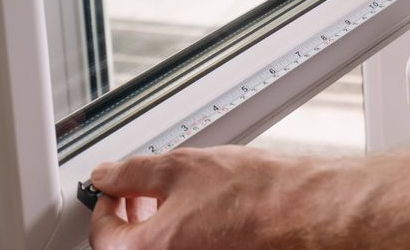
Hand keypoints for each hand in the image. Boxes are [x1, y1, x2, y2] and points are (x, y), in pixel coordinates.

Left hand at [88, 146, 352, 249]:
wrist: (306, 214)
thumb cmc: (256, 195)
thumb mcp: (183, 168)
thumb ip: (133, 173)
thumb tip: (108, 175)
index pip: (103, 233)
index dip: (108, 201)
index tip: (117, 187)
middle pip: (131, 248)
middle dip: (135, 215)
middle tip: (149, 190)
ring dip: (162, 228)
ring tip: (186, 198)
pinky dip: (189, 239)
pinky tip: (209, 216)